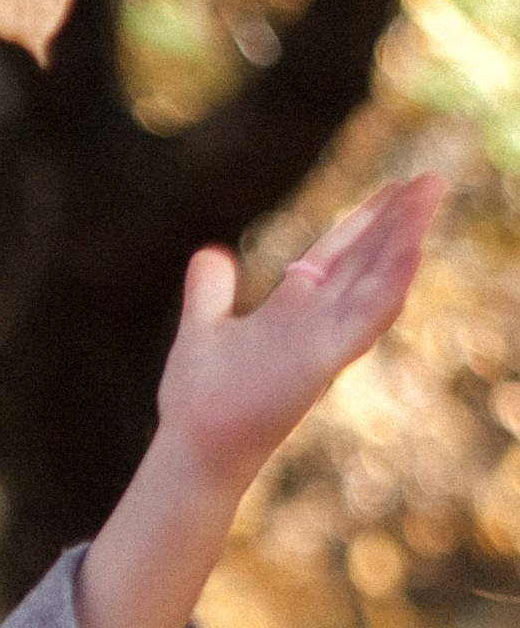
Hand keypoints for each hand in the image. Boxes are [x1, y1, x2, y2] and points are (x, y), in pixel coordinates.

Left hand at [75, 173, 441, 627]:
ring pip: (374, 280)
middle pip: (366, 259)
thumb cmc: (200, 401)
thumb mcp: (201, 328)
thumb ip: (210, 292)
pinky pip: (365, 319)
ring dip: (404, 239)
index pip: (339, 254)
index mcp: (293, 310)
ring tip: (429, 196)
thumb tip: (210, 253)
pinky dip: (390, 285)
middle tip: (432, 179)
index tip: (393, 188)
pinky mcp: (321, 362)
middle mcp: (315, 322)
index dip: (365, 220)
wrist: (194, 448)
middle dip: (398, 220)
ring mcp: (322, 341)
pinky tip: (414, 251)